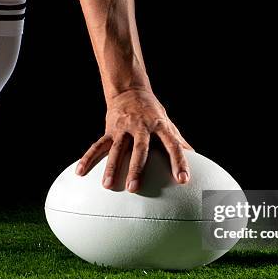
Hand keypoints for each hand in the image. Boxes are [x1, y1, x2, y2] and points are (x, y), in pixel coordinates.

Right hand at [76, 89, 191, 192]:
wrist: (130, 90)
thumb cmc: (153, 113)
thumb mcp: (168, 124)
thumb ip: (180, 142)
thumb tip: (197, 159)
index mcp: (160, 126)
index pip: (173, 145)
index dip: (180, 163)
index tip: (183, 180)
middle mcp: (141, 127)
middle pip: (139, 149)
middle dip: (136, 168)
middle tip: (134, 188)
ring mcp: (123, 128)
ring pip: (116, 149)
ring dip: (111, 168)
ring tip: (107, 186)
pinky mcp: (109, 130)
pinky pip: (97, 145)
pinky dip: (88, 158)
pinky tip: (80, 172)